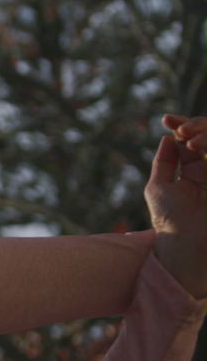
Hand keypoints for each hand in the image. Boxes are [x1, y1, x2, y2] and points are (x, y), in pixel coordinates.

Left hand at [145, 114, 206, 298]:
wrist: (187, 241)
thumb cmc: (169, 217)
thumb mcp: (159, 186)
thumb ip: (164, 162)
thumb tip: (167, 137)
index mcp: (191, 171)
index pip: (189, 141)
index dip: (181, 127)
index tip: (167, 119)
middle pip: (206, 138)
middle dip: (195, 128)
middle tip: (182, 131)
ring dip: (205, 138)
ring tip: (191, 142)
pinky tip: (199, 148)